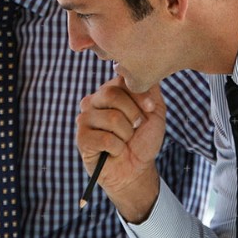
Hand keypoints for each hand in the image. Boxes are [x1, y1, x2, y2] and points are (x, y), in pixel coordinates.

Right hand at [76, 75, 167, 222]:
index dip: (139, 95)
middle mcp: (93, 101)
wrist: (137, 169)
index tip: (150, 109)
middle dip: (133, 115)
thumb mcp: (155, 110)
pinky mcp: (81, 138)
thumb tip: (138, 68)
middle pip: (112, 94)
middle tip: (136, 128)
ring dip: (126, 135)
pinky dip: (118, 148)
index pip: (121, 79)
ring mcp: (85, 119)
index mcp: (109, 91)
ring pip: (111, 118)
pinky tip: (115, 151)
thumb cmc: (143, 139)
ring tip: (124, 141)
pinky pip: (105, 138)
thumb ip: (150, 87)